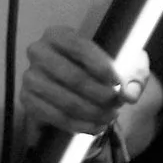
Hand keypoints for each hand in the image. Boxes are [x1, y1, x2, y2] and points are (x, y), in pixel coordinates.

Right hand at [22, 26, 141, 135]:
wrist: (82, 85)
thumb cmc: (103, 67)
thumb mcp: (126, 64)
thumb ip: (135, 75)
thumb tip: (130, 95)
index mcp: (59, 35)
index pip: (80, 47)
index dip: (102, 66)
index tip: (119, 83)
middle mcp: (38, 52)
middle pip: (73, 77)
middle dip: (100, 94)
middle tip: (117, 104)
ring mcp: (30, 77)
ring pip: (65, 100)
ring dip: (92, 112)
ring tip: (110, 116)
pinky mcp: (28, 100)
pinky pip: (55, 116)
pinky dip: (79, 125)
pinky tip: (96, 126)